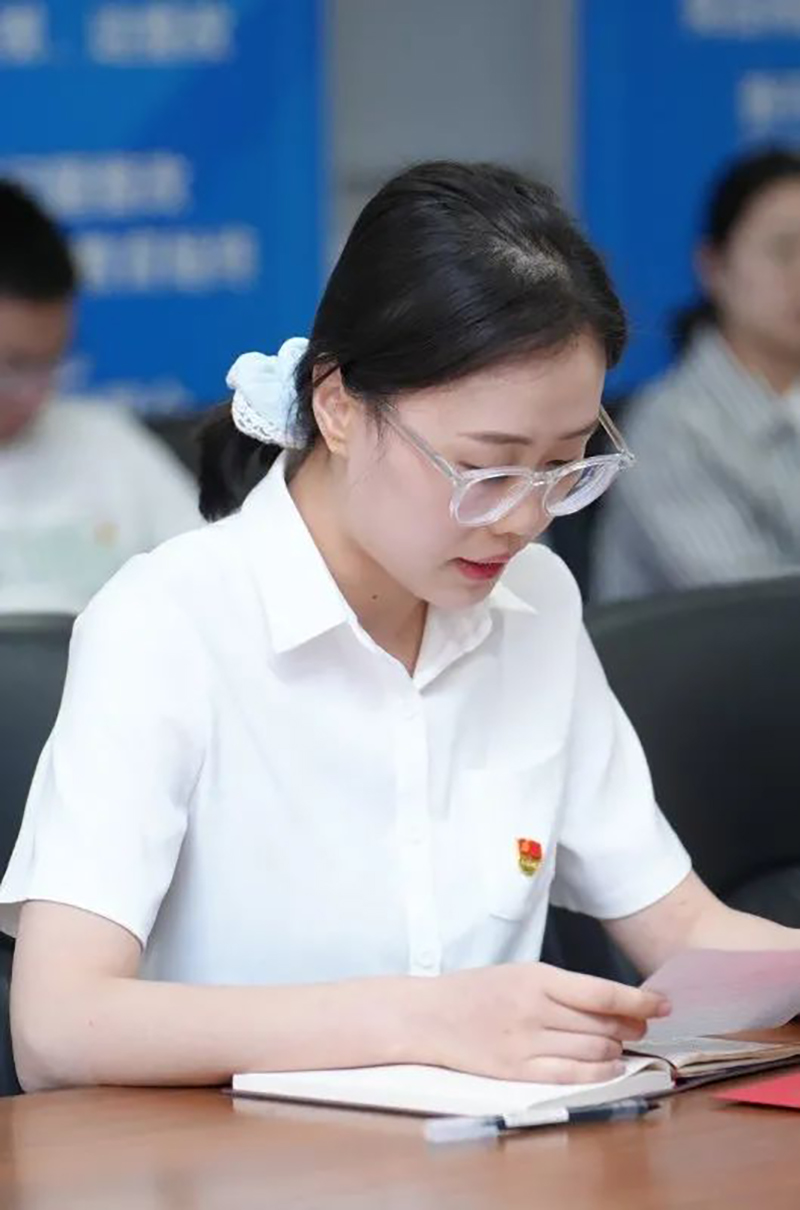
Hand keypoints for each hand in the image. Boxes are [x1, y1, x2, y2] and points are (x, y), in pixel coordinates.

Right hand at [410, 962, 670, 1083]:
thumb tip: (611, 1002)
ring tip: (620, 1044)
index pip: (602, 992)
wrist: (430, 1016)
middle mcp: (535, 1010)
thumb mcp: (519, 974)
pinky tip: (609, 1066)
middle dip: (631, 1026)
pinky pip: (573, 1074)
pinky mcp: (519, 1071)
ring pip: (594, 1049)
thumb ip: (560, 988)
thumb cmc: (476, 991)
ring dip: (617, 1049)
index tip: (663, 1004)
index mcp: (536, 978)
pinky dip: (599, 1071)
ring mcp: (527, 1043)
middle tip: (639, 1025)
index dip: (639, 1000)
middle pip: (604, 1023)